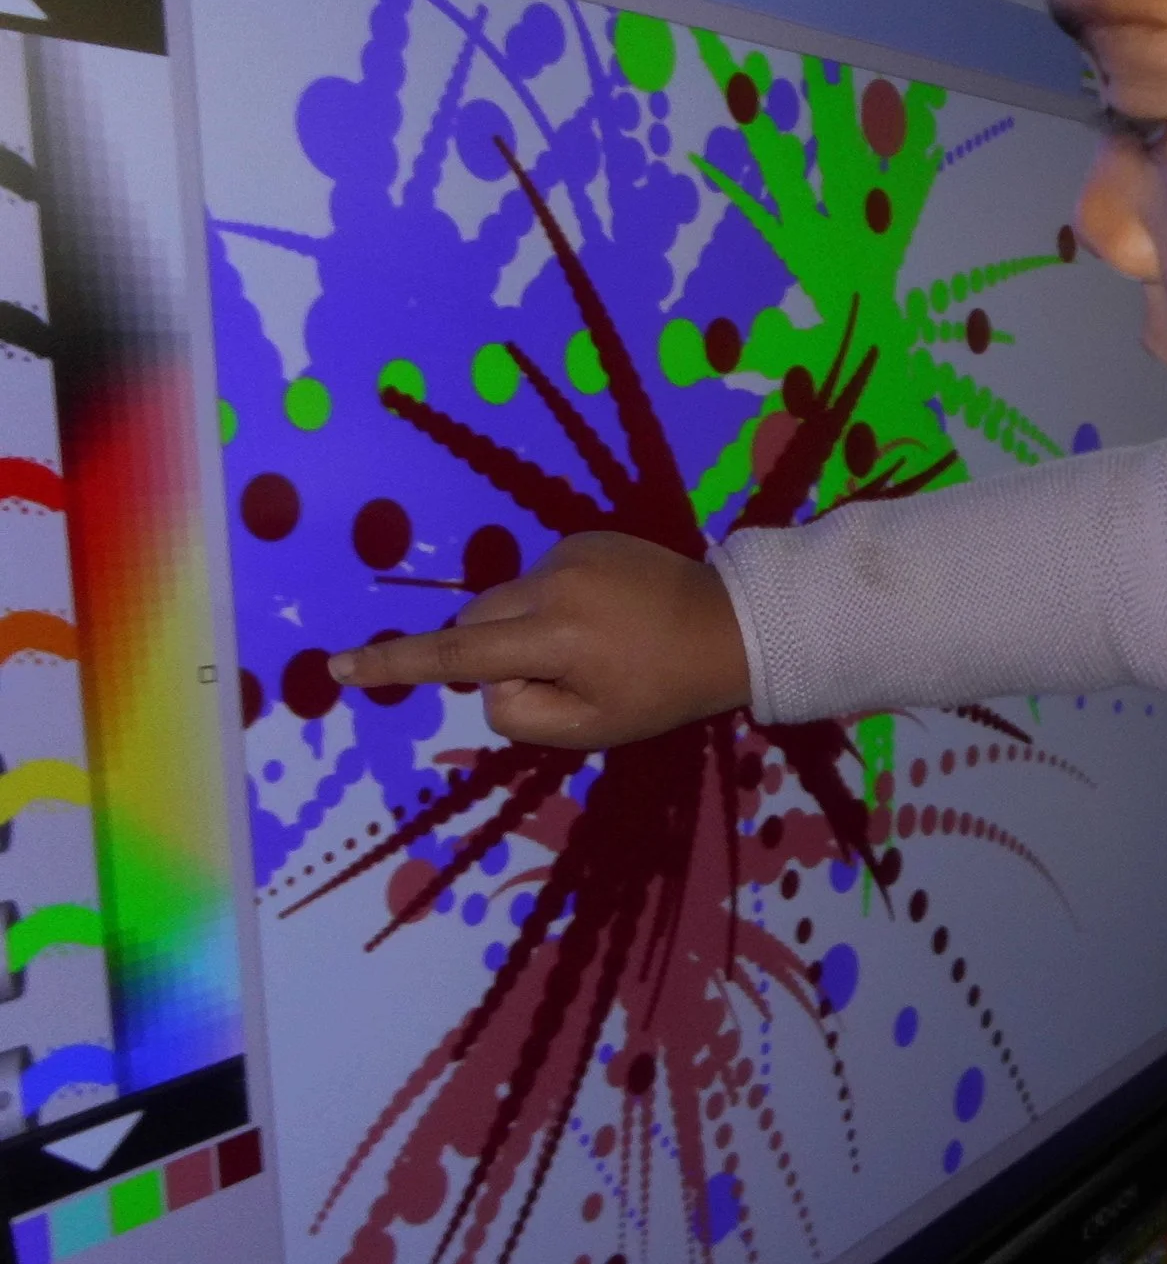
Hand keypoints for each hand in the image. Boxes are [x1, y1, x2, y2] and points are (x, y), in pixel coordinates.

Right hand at [328, 531, 750, 749]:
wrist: (730, 627)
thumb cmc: (662, 690)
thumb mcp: (592, 727)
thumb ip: (522, 712)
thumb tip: (487, 680)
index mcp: (555, 639)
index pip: (455, 654)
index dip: (394, 664)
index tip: (339, 667)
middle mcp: (552, 585)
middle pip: (475, 624)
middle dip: (491, 654)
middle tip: (560, 679)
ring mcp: (569, 552)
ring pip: (504, 599)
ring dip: (524, 627)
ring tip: (595, 644)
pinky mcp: (586, 535)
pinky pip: (539, 575)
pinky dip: (552, 601)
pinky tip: (605, 614)